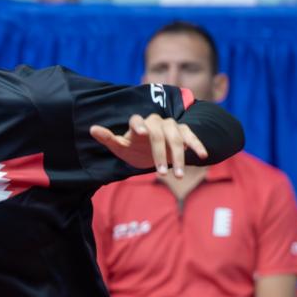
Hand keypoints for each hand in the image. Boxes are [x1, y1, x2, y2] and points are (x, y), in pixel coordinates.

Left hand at [88, 114, 207, 176]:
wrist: (151, 149)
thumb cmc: (133, 148)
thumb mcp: (120, 147)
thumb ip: (108, 139)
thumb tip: (92, 128)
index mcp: (138, 124)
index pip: (137, 120)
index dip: (139, 125)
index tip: (141, 133)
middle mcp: (155, 122)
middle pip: (158, 134)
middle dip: (160, 154)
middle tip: (161, 174)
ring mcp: (170, 126)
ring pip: (176, 137)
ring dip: (179, 156)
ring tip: (179, 175)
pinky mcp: (183, 132)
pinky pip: (191, 136)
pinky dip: (197, 144)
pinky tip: (203, 155)